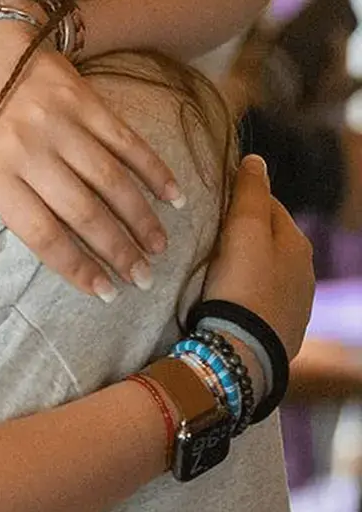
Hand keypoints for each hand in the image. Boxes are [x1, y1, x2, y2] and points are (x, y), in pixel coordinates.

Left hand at [0, 16, 180, 298]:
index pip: (42, 233)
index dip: (76, 266)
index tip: (104, 291)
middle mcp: (30, 151)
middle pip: (84, 212)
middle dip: (118, 251)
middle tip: (142, 278)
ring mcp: (62, 124)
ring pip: (112, 181)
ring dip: (141, 219)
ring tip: (158, 248)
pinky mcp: (87, 100)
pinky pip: (128, 142)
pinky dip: (154, 170)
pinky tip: (175, 196)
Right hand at [202, 155, 313, 362]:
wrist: (243, 351)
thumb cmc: (241, 285)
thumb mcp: (243, 231)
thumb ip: (249, 194)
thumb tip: (256, 160)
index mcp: (298, 243)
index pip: (267, 204)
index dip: (238, 200)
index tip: (209, 206)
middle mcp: (304, 272)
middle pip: (267, 238)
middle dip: (241, 234)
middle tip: (206, 237)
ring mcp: (295, 303)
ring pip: (265, 269)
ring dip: (244, 264)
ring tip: (212, 268)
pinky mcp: (280, 328)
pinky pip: (260, 297)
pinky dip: (245, 291)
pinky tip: (226, 296)